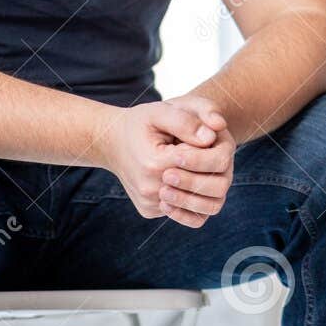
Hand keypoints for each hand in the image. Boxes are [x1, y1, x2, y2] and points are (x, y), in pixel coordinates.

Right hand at [97, 100, 224, 228]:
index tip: (195, 137)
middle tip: (200, 152)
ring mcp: (150, 204)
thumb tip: (211, 137)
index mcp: (155, 164)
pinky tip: (189, 178)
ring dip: (208, 187)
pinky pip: (187, 213)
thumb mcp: (161, 111)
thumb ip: (187, 122)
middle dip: (211, 168)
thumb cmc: (141, 123)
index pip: (203, 161)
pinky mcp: (150, 211)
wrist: (114, 143)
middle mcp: (150, 189)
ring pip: (202, 206)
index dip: (206, 147)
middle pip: (207, 187)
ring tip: (199, 168)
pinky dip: (195, 198)